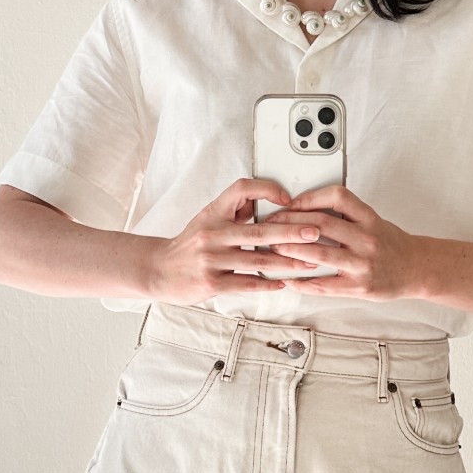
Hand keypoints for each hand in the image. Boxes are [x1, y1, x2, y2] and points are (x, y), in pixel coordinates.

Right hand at [144, 178, 327, 302]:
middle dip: (292, 231)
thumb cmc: (188, 244)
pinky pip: (246, 283)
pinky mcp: (212, 283)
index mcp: (213, 213)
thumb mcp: (207, 219)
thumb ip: (235, 212)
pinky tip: (283, 283)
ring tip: (308, 262)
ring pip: (258, 260)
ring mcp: (212, 259)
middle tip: (315, 232)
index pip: (241, 190)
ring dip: (287, 262)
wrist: (158, 270)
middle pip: (259, 230)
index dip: (266, 190)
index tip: (288, 199)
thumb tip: (266, 204)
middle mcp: (212, 233)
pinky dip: (267, 283)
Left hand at [258, 185, 423, 299]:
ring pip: (319, 253)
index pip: (338, 197)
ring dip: (290, 250)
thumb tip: (306, 210)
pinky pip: (324, 285)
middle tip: (270, 224)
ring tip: (273, 247)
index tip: (290, 202)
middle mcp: (367, 239)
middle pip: (322, 225)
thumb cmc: (390, 243)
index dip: (310, 198)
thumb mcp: (373, 220)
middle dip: (290, 223)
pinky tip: (288, 279)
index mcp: (369, 218)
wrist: (417, 269)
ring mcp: (362, 264)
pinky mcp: (358, 287)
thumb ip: (346, 215)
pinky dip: (302, 282)